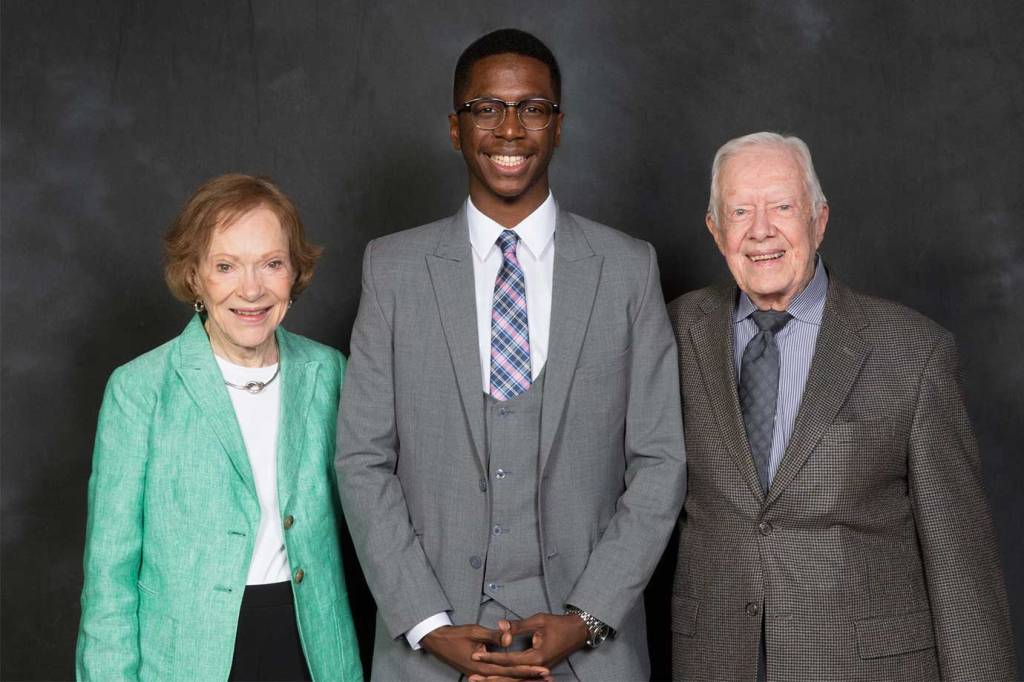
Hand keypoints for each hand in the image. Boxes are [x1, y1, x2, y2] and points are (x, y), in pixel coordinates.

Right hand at [420, 624, 549, 679]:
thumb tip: (510, 637)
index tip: (543, 670)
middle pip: (511, 680)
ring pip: (505, 681)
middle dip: (530, 679)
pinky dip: (511, 678)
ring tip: (540, 679)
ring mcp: (480, 676)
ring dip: (523, 679)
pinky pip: (498, 678)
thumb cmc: (455, 635)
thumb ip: (495, 636)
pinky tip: (521, 678)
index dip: (528, 671)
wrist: (437, 641)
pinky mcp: (479, 673)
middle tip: (548, 678)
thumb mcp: (475, 632)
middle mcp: (482, 675)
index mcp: (483, 667)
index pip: (511, 670)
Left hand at [470, 612, 588, 670]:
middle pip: (509, 675)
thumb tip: (499, 625)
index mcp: (536, 657)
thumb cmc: (559, 624)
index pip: (508, 660)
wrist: (578, 631)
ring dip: (497, 680)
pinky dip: (507, 678)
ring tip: (479, 681)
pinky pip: (520, 676)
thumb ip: (518, 625)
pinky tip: (497, 678)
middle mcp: (537, 668)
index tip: (475, 655)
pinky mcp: (539, 670)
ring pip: (514, 679)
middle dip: (489, 677)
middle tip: (471, 678)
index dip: (491, 657)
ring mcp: (539, 670)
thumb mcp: (538, 621)